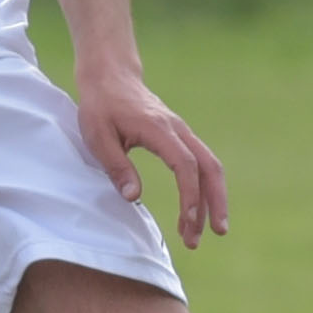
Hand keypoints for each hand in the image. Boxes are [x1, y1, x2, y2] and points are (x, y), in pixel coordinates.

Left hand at [75, 59, 229, 245]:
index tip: (188, 221)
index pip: (185, 166)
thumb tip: (134, 198)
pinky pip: (199, 165)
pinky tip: (193, 212)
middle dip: (215, 202)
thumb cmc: (99, 106)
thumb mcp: (97, 136)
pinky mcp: (180, 138)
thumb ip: (116, 166)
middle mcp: (178, 130)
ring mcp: (183, 133)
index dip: (190, 195)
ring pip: (209, 168)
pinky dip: (201, 189)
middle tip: (214, 234)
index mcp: (159, 129)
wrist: (111, 77)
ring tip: (199, 233)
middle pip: (210, 168)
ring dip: (210, 200)